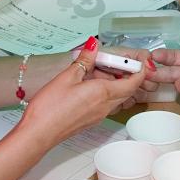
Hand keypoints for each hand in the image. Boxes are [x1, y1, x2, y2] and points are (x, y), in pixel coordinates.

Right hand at [20, 39, 147, 142]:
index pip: (133, 82)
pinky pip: (106, 104)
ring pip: (117, 97)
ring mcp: (99, 115)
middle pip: (128, 90)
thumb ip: (84, 60)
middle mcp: (105, 106)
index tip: (140, 60)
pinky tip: (89, 84)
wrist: (38, 134)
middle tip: (119, 61)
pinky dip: (105, 92)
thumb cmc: (49, 108)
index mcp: (103, 93)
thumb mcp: (66, 76)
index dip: (140, 70)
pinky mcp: (91, 120)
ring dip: (115, 83)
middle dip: (128, 75)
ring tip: (99, 70)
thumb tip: (94, 46)